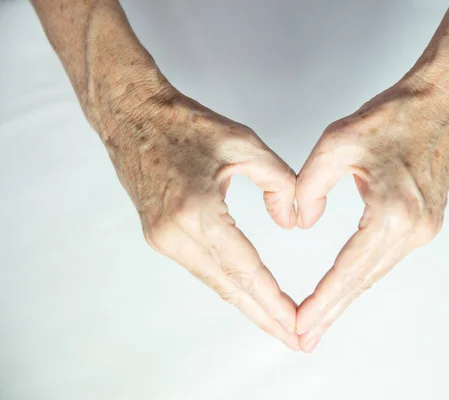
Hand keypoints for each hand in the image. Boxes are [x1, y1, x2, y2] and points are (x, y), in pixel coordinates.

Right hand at [95, 83, 298, 349]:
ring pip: (214, 283)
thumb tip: (294, 224)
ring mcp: (162, 238)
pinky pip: (202, 269)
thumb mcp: (245, 144)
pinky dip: (229, 286)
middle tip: (297, 342)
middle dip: (265, 317)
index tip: (298, 323)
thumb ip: (279, 183)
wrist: (132, 117)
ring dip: (248, 305)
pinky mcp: (158, 237)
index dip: (273, 300)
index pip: (244, 268)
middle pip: (229, 287)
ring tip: (279, 325)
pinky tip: (249, 297)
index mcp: (196, 209)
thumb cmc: (186, 124)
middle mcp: (174, 233)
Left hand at [295, 82, 448, 351]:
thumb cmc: (395, 116)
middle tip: (304, 338)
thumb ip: (310, 186)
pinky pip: (387, 256)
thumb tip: (303, 223)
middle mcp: (415, 228)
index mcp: (394, 211)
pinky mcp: (426, 222)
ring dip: (347, 296)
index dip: (322, 300)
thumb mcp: (337, 142)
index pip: (349, 268)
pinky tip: (346, 286)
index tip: (300, 324)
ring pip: (376, 271)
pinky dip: (363, 274)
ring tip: (320, 320)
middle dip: (332, 310)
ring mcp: (425, 228)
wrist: (442, 102)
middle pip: (364, 280)